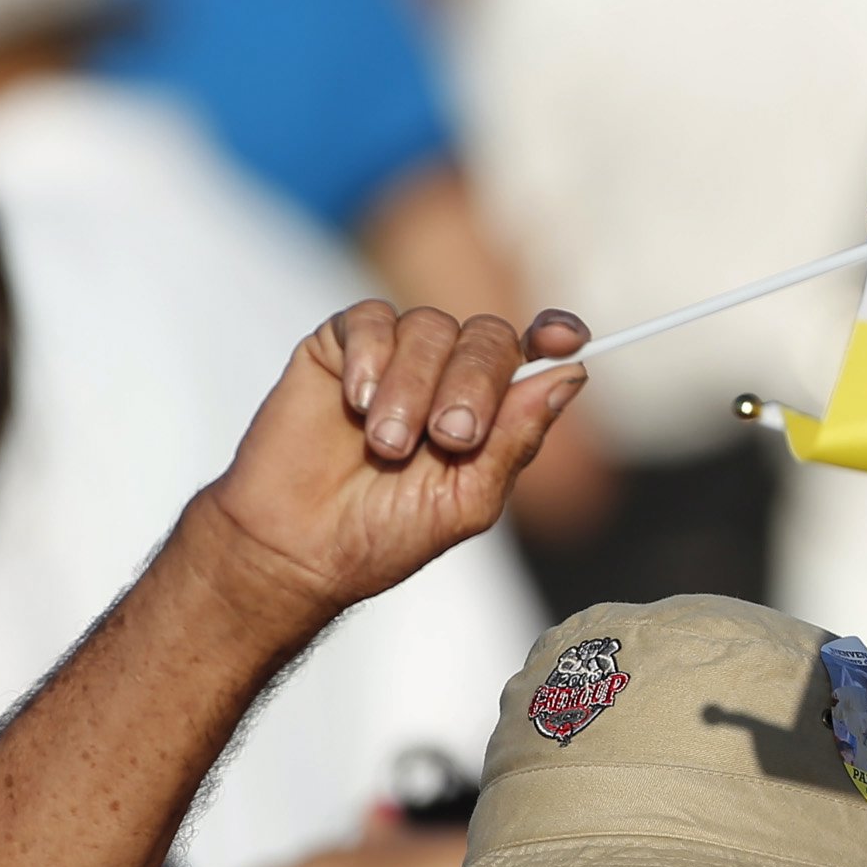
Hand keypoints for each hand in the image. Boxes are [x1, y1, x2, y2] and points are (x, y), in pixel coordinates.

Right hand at [192, 305, 586, 639]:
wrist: (296, 547)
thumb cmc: (384, 532)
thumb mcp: (467, 498)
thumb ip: (515, 438)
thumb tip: (570, 376)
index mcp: (492, 408)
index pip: (536, 352)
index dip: (555, 335)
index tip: (562, 340)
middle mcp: (449, 372)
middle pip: (489, 336)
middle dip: (475, 384)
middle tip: (450, 437)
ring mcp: (395, 355)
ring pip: (429, 327)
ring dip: (414, 386)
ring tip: (387, 444)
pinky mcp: (339, 347)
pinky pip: (369, 319)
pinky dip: (370, 357)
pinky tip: (356, 401)